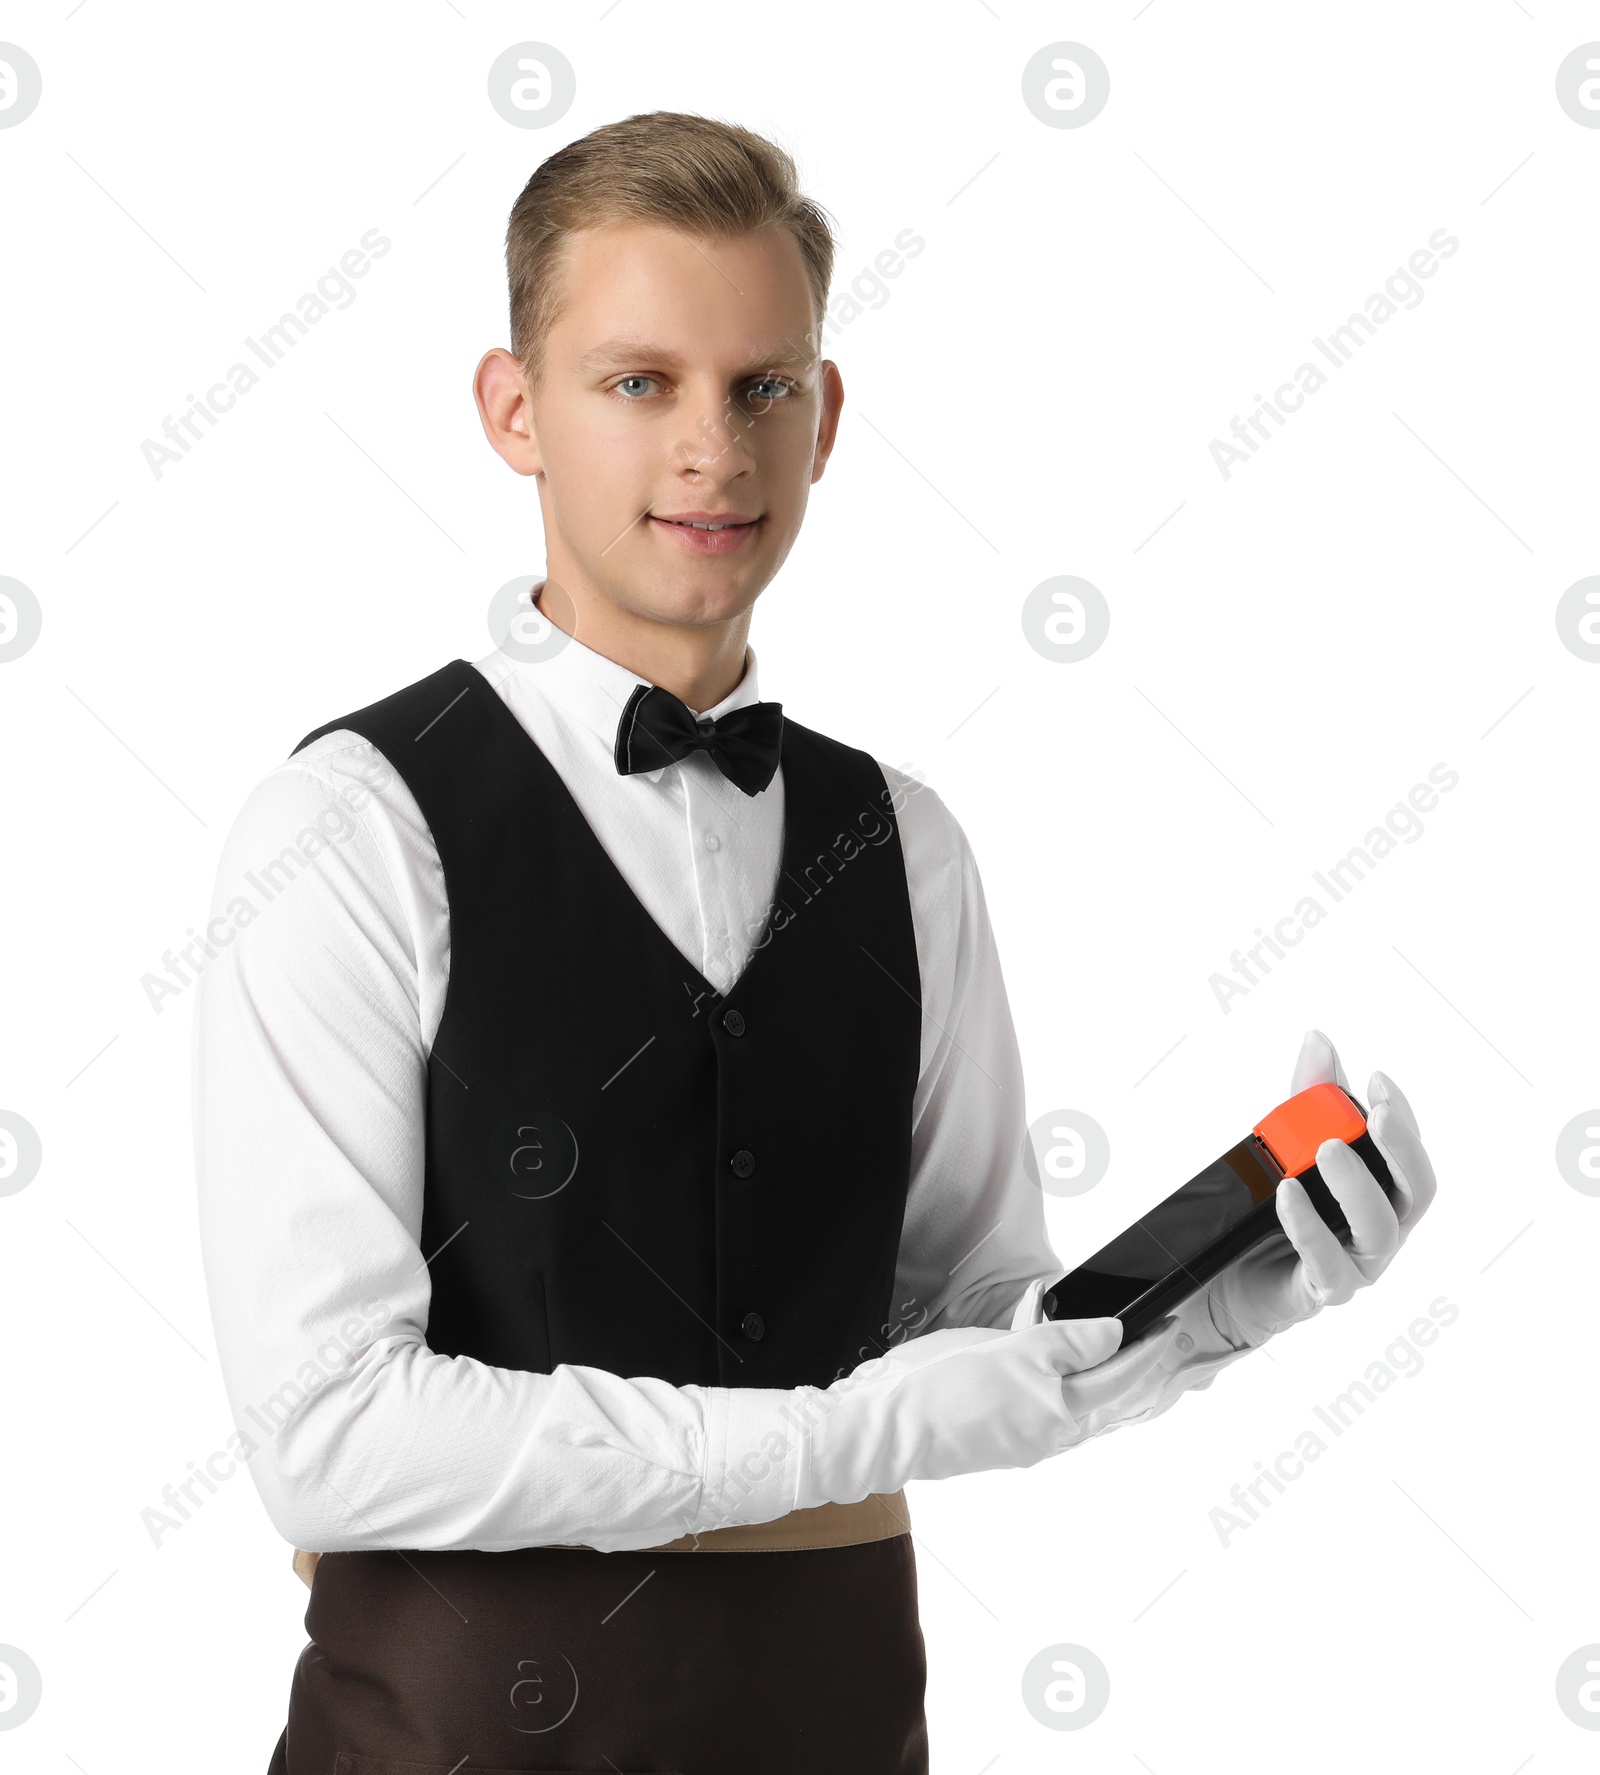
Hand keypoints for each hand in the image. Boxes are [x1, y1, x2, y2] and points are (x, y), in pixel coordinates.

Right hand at [789, 1307, 1185, 1510]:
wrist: (881, 1427)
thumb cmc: (941, 1392)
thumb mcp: (1014, 1351)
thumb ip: (1067, 1343)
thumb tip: (1113, 1336)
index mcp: (1060, 1413)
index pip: (1122, 1377)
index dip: (1151, 1349)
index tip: (1171, 1325)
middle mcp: (1047, 1433)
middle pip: (1101, 1395)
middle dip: (1125, 1364)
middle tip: (1148, 1333)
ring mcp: (1019, 1436)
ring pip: (1067, 1397)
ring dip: (1083, 1367)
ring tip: (1086, 1337)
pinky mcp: (992, 1431)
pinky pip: (1034, 1399)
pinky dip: (1044, 1373)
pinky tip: (1025, 1346)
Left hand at [1205, 1029, 1437, 1349]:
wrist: (1230, 1279)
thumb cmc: (1274, 1213)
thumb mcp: (1288, 1147)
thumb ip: (1308, 1099)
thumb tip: (1318, 1040)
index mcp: (1382, 1191)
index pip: (1408, 1152)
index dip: (1401, 1115)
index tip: (1377, 1078)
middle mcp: (1380, 1227)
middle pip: (1415, 1191)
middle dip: (1399, 1147)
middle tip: (1376, 1113)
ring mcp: (1357, 1264)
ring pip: (1379, 1229)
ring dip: (1356, 1185)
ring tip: (1327, 1148)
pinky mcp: (1321, 1290)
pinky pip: (1327, 1264)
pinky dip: (1309, 1228)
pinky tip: (1288, 1193)